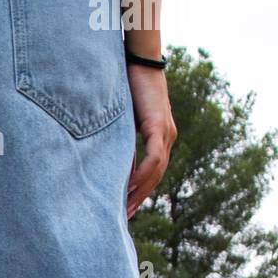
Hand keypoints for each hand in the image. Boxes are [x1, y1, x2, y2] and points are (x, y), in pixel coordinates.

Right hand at [126, 64, 176, 218]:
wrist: (140, 59)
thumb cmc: (129, 82)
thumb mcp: (124, 118)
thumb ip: (122, 137)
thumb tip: (109, 157)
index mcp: (162, 135)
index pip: (153, 171)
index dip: (141, 190)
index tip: (127, 207)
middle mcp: (168, 136)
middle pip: (156, 176)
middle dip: (140, 198)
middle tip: (125, 218)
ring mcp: (166, 132)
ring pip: (156, 171)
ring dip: (140, 192)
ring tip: (125, 209)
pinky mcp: (159, 127)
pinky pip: (153, 159)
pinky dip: (142, 176)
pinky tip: (130, 189)